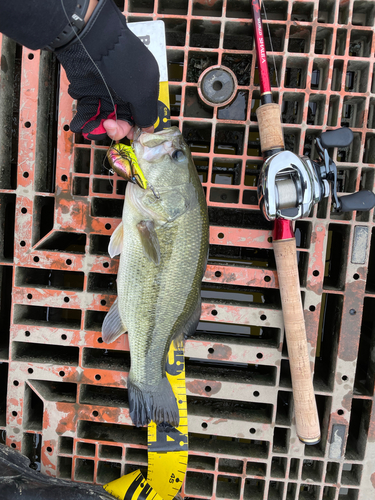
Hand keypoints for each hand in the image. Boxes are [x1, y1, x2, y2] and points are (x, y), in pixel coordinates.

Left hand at [55, 0, 158, 140]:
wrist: (91, 41)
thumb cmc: (121, 64)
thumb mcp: (142, 92)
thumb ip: (147, 114)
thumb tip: (149, 129)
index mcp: (143, 89)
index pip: (142, 115)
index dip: (137, 128)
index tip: (131, 135)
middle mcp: (125, 91)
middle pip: (123, 119)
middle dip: (117, 128)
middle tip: (110, 127)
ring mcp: (105, 91)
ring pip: (104, 118)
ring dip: (98, 128)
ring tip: (91, 130)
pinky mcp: (87, 90)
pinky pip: (87, 111)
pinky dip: (84, 121)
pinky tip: (81, 126)